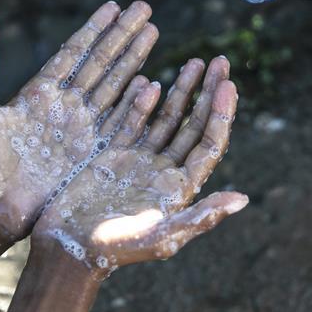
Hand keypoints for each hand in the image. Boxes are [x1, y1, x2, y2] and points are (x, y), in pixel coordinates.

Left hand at [0, 1, 158, 245]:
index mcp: (40, 93)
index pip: (74, 52)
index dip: (94, 28)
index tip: (115, 5)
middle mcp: (65, 107)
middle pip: (101, 63)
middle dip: (123, 35)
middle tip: (145, 8)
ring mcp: (81, 129)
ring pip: (115, 87)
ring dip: (134, 60)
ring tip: (153, 32)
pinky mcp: (93, 154)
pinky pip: (120, 123)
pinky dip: (136, 104)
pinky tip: (153, 83)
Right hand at [32, 56, 248, 277]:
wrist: (68, 249)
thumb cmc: (116, 250)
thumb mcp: (160, 238)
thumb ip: (200, 217)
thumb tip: (243, 199)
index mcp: (181, 188)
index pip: (209, 144)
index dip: (221, 115)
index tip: (228, 85)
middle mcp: (165, 171)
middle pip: (194, 124)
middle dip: (207, 92)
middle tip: (220, 60)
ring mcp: (140, 160)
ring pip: (168, 118)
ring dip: (182, 90)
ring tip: (196, 61)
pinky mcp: (114, 153)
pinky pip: (134, 119)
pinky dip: (143, 100)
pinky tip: (152, 79)